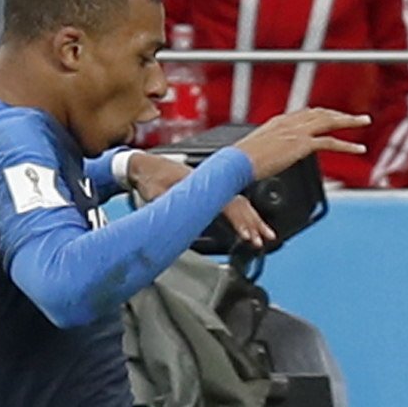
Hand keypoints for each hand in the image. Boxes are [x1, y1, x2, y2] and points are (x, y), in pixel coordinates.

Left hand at [128, 150, 275, 248]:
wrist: (143, 167)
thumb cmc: (149, 178)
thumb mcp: (157, 195)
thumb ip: (170, 208)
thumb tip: (183, 222)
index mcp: (201, 183)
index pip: (228, 204)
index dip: (240, 221)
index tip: (248, 235)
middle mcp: (210, 184)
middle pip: (239, 203)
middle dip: (254, 222)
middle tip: (264, 239)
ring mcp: (210, 187)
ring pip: (238, 203)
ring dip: (252, 219)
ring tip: (264, 235)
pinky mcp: (207, 191)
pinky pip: (230, 203)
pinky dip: (241, 215)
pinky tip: (248, 224)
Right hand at [234, 108, 368, 181]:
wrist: (237, 162)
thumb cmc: (240, 161)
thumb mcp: (254, 151)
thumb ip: (266, 150)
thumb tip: (266, 158)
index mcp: (278, 121)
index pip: (305, 113)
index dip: (321, 114)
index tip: (331, 116)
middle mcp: (289, 122)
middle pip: (320, 112)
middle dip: (340, 114)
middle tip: (356, 117)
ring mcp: (296, 132)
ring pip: (329, 121)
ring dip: (349, 121)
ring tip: (364, 122)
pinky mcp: (301, 144)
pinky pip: (330, 142)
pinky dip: (347, 145)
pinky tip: (358, 149)